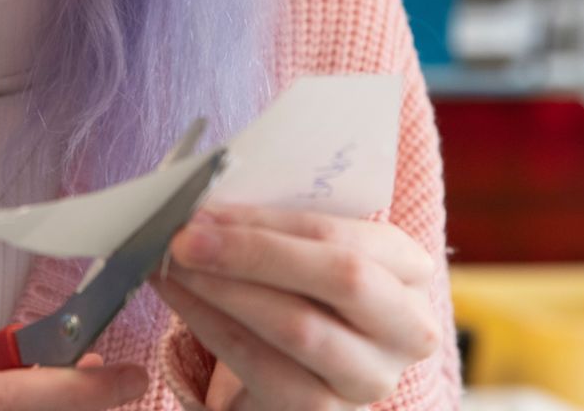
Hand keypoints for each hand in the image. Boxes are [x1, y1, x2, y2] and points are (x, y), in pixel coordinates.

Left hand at [151, 205, 441, 409]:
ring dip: (224, 291)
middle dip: (254, 253)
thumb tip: (209, 206)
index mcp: (410, 268)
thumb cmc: (304, 289)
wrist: (303, 368)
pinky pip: (262, 366)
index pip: (345, 235)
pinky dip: (210, 327)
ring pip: (298, 326)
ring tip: (172, 266)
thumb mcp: (308, 253)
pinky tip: (179, 298)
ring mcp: (372, 377)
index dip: (272, 223)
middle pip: (340, 278)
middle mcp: (408, 327)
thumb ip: (278, 228)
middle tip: (185, 238)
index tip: (206, 208)